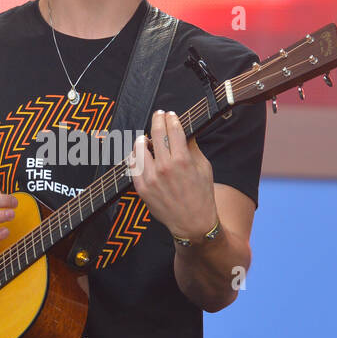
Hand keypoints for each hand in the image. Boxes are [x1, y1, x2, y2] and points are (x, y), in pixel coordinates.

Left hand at [128, 110, 218, 241]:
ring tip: (147, 138)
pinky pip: (132, 165)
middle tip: (158, 115)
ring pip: (140, 147)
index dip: (171, 118)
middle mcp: (165, 167)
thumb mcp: (204, 168)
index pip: (173, 130)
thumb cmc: (201, 195)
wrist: (193, 223)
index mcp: (183, 160)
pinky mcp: (141, 188)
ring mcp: (151, 178)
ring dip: (144, 139)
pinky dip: (135, 156)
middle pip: (156, 133)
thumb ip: (192, 147)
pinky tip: (140, 154)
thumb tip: (184, 130)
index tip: (170, 114)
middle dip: (157, 120)